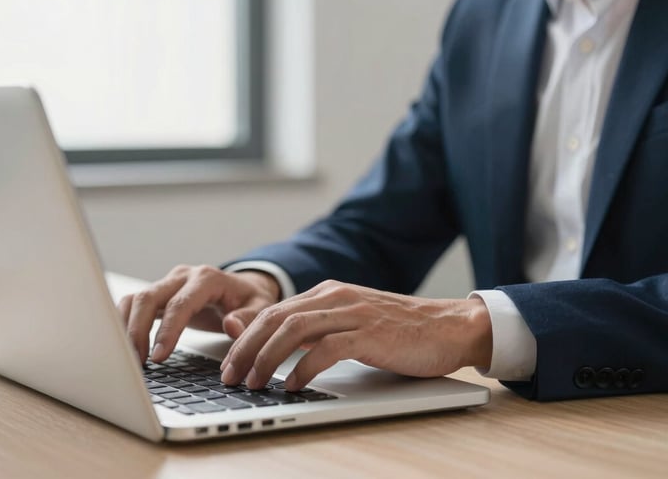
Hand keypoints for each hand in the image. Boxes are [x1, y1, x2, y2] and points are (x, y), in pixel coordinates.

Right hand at [117, 265, 279, 362]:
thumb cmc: (251, 299)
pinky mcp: (160, 294)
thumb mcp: (260, 308)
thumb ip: (248, 318)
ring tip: (128, 358)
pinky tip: (122, 344)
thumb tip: (231, 326)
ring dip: (126, 327)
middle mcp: (183, 277)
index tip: (159, 356)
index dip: (167, 330)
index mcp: (207, 278)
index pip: (180, 304)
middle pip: (149, 297)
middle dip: (138, 330)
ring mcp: (168, 283)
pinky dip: (123, 322)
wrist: (244, 288)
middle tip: (136, 362)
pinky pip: (134, 304)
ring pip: (136, 299)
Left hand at [220, 280, 491, 390]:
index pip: (273, 311)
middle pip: (275, 318)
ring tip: (254, 383)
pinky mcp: (371, 333)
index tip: (229, 363)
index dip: (245, 338)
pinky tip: (292, 385)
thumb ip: (312, 329)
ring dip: (267, 358)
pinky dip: (303, 368)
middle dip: (246, 349)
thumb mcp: (348, 324)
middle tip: (230, 376)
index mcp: (327, 292)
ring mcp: (353, 312)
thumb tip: (268, 342)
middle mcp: (336, 296)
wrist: (450, 327)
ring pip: (293, 330)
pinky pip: (327, 349)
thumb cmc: (399, 331)